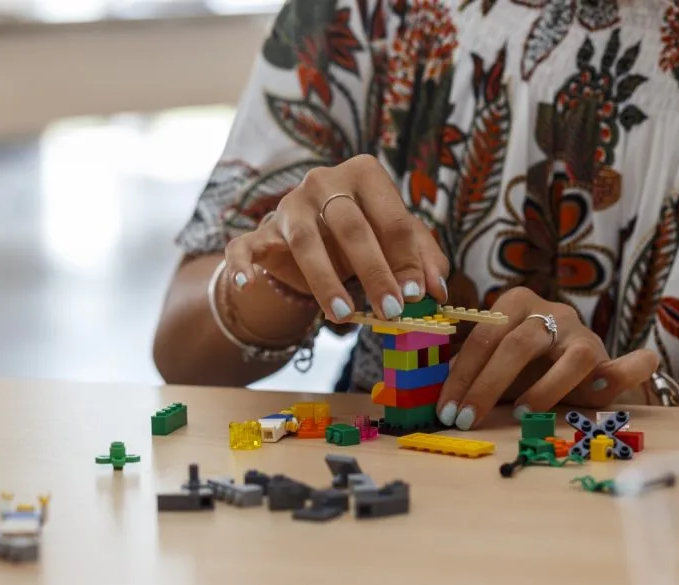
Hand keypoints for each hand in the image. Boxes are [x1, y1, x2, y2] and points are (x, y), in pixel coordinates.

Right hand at [223, 155, 449, 321]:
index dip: (406, 259)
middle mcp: (324, 181)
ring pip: (305, 242)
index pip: (392, 218)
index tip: (417, 295)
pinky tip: (246, 283)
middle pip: (351, 227)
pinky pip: (245, 245)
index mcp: (365, 175)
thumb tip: (436, 292)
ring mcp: (290, 205)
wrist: (313, 237)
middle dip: (373, 272)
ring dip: (325, 281)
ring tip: (343, 316)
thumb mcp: (398, 242)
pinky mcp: (262, 230)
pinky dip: (242, 265)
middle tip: (391, 310)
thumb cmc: (365, 235)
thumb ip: (422, 260)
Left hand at [436, 288, 657, 430]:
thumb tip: (425, 396)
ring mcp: (581, 331)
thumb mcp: (491, 365)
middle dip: (487, 385)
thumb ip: (467, 372)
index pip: (482, 337)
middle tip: (467, 419)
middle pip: (517, 344)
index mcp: (512, 305)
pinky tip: (606, 390)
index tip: (446, 410)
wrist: (572, 366)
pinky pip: (625, 362)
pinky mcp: (609, 356)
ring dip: (544, 389)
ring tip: (521, 414)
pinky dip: (624, 372)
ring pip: (569, 356)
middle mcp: (548, 311)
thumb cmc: (523, 367)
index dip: (461, 376)